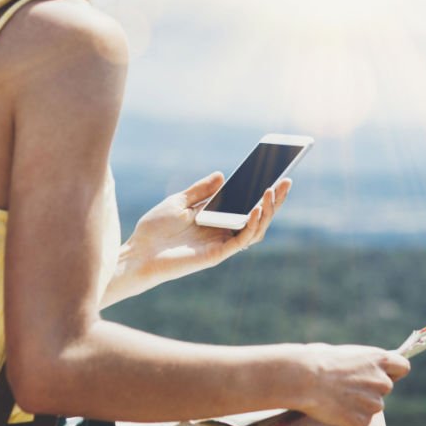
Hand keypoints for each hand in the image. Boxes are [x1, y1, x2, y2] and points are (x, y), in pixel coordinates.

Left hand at [124, 172, 292, 289]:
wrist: (139, 252)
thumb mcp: (178, 202)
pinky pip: (242, 240)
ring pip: (255, 229)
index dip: (260, 190)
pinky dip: (252, 224)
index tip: (274, 171)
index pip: (244, 203)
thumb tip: (222, 175)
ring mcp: (222, 243)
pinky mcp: (218, 254)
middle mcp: (222, 231)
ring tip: (272, 191)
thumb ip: (200, 191)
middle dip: (274, 200)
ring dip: (267, 211)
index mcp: (215, 218)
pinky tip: (256, 208)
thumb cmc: (155, 229)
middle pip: (256, 216)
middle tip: (286, 180)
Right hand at [297, 344, 410, 425]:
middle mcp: (382, 382)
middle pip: (384, 388)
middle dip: (368, 388)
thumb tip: (363, 370)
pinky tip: (330, 408)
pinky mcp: (361, 422)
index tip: (383, 373)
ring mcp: (373, 404)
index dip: (393, 371)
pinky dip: (346, 417)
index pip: (402, 367)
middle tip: (344, 386)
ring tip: (333, 396)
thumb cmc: (316, 360)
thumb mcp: (343, 353)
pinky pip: (357, 421)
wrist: (302, 379)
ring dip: (357, 404)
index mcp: (379, 360)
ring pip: (370, 406)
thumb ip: (361, 363)